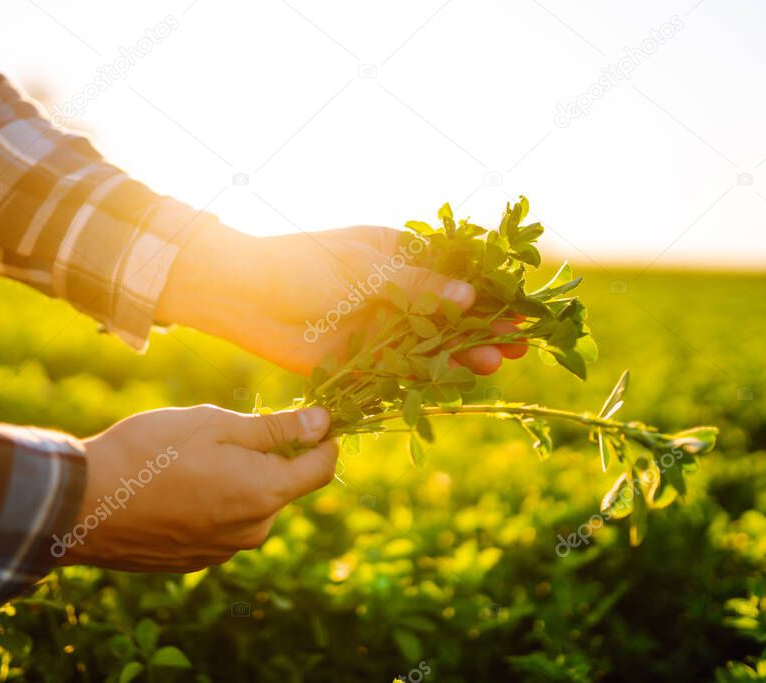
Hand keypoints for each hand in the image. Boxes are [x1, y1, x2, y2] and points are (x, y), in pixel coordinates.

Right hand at [57, 405, 334, 571]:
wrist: (82, 506)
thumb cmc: (149, 453)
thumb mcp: (215, 425)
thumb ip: (274, 428)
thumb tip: (322, 424)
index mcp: (264, 493)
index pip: (322, 468)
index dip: (324, 439)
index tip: (312, 417)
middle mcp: (253, 530)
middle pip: (283, 487)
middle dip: (269, 457)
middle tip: (225, 431)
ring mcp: (224, 550)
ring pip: (251, 505)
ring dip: (238, 480)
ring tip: (189, 459)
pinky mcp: (197, 560)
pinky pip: (222, 525)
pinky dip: (212, 503)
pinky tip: (174, 487)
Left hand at [156, 222, 526, 374]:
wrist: (243, 296)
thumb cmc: (300, 264)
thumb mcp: (361, 268)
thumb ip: (414, 286)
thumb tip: (468, 300)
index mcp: (400, 254)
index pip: (457, 269)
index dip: (491, 286)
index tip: (522, 301)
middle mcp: (398, 291)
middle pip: (454, 311)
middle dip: (487, 325)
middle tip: (520, 342)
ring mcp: (384, 326)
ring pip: (436, 343)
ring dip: (465, 353)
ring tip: (495, 363)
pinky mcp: (365, 358)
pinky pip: (406, 370)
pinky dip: (431, 377)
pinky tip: (456, 383)